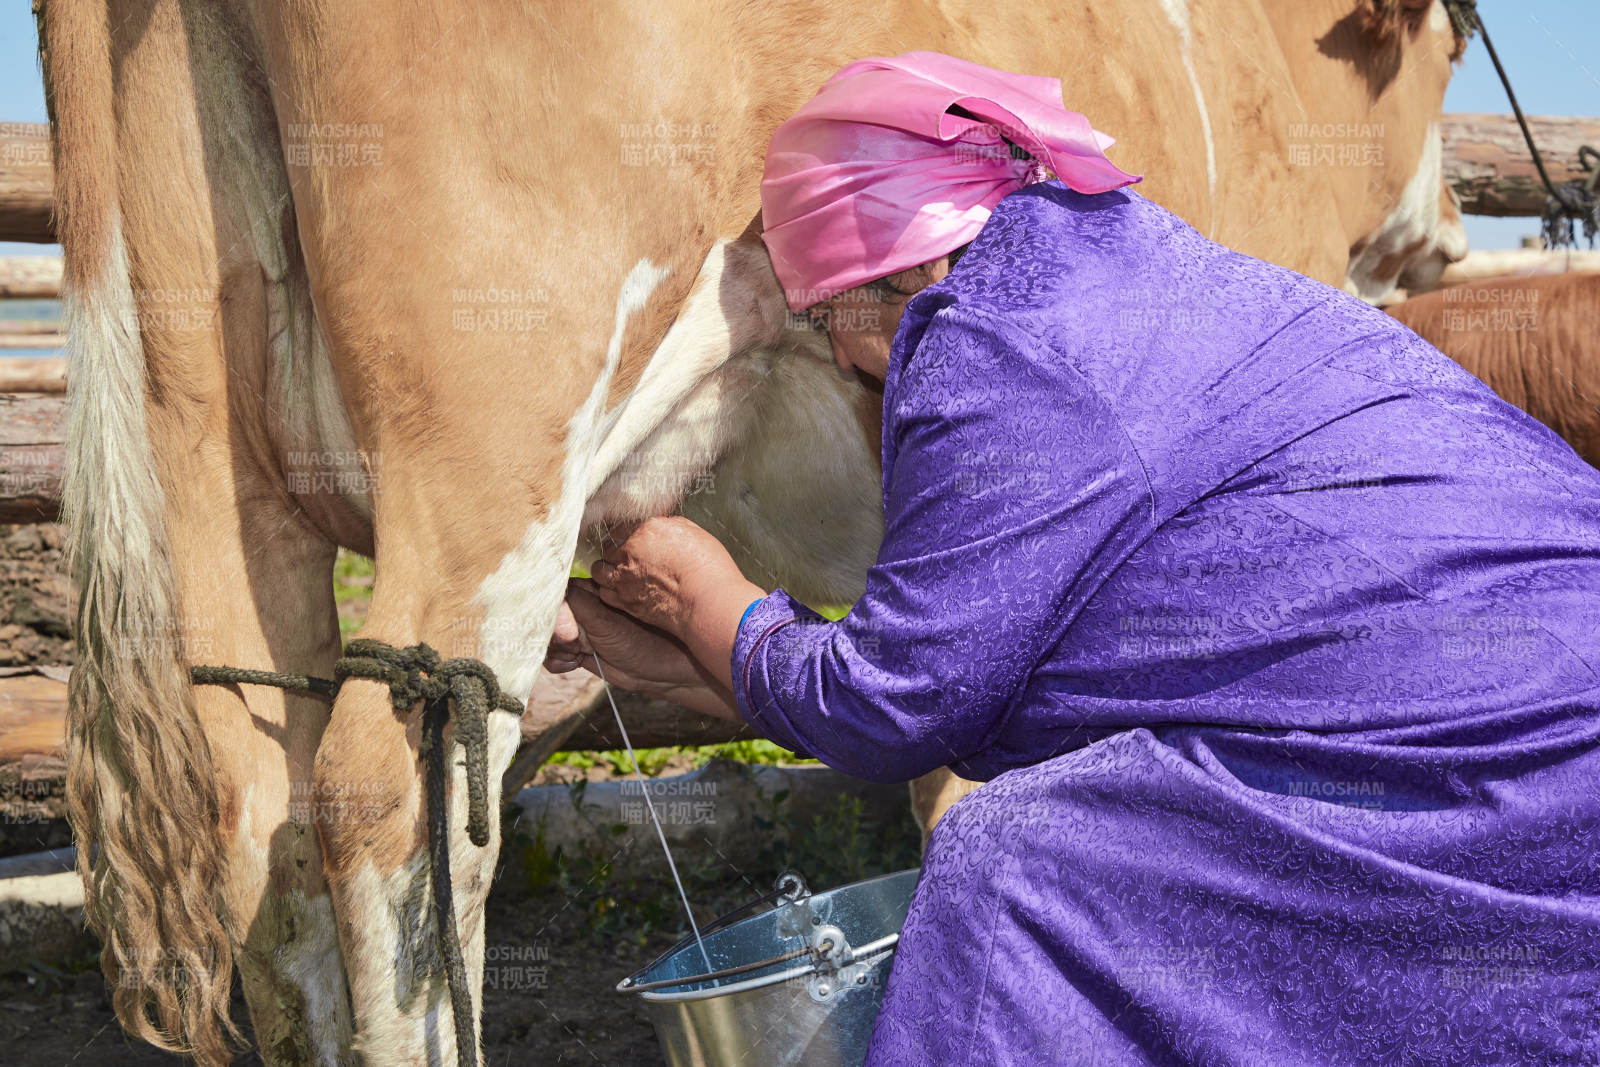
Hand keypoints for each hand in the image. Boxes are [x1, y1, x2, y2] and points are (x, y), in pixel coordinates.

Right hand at [545, 579, 709, 692]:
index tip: (567, 630)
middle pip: (545, 616)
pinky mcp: (576, 650)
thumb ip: (578, 604)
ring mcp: (576, 629)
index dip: (553, 610)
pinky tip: (573, 663)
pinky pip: (552, 654)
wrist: (660, 670)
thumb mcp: (607, 621)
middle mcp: (578, 607)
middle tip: (574, 644)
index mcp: (587, 590)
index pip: (555, 592)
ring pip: (545, 636)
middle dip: (552, 633)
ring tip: (576, 654)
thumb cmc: (643, 638)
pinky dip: (556, 661)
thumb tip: (552, 597)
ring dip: (554, 648)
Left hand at [588, 516, 744, 635]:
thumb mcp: (694, 534)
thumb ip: (670, 527)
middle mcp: (630, 551)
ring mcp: (625, 577)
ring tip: (618, 574)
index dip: (627, 534)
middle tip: (627, 558)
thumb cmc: (708, 570)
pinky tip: (620, 591)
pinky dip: (609, 591)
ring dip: (606, 570)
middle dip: (616, 552)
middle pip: (608, 547)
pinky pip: (605, 593)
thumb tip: (662, 527)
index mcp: (647, 529)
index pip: (623, 526)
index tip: (632, 540)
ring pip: (599, 570)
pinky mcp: (625, 601)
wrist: (707, 603)